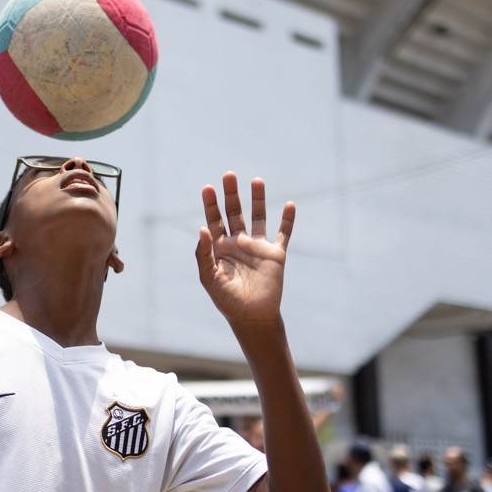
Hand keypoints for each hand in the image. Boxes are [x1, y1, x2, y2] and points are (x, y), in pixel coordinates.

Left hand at [195, 173, 293, 324]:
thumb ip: (203, 253)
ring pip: (258, 217)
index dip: (211, 204)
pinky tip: (289, 205)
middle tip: (229, 175)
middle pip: (234, 213)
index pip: (214, 220)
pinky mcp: (275, 254)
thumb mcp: (208, 277)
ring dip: (257, 200)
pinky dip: (287, 220)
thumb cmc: (226, 300)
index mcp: (220, 248)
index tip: (208, 188)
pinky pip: (283, 234)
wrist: (251, 317)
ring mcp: (258, 247)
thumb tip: (202, 228)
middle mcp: (238, 243)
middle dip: (231, 195)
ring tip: (256, 180)